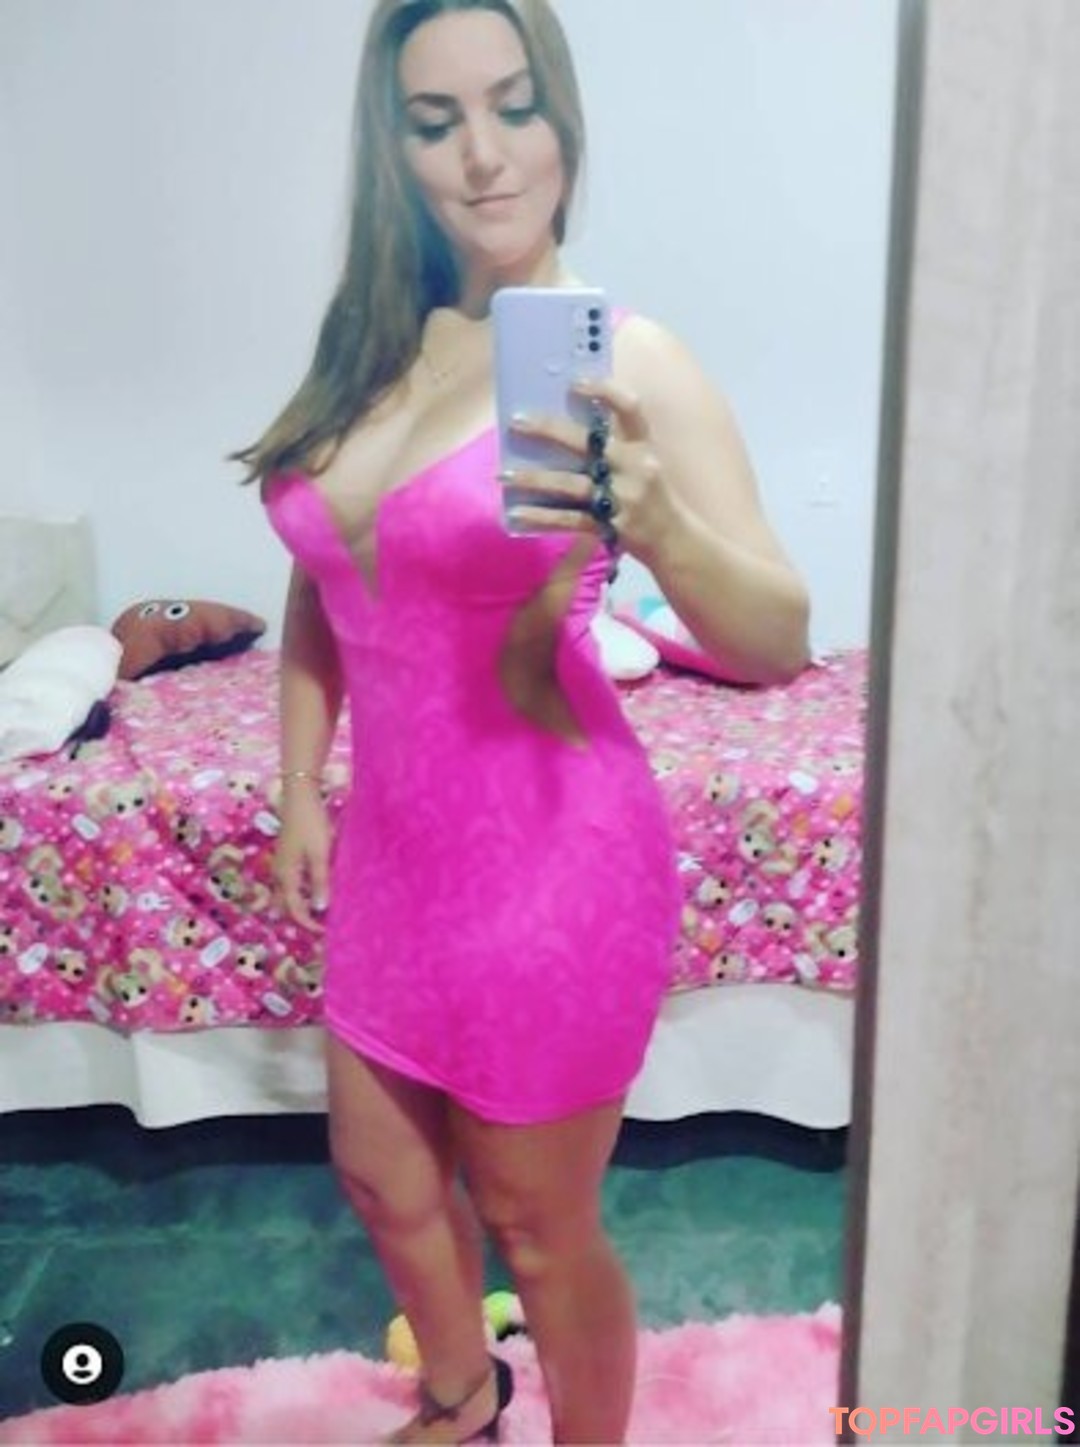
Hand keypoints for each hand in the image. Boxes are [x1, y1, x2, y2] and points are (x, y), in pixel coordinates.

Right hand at [272, 785, 331, 933]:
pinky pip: (290, 882)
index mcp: (286, 876)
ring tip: (319, 911)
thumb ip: (320, 881)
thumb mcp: (320, 854)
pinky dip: (300, 892)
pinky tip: (315, 889)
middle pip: (285, 905)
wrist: (299, 796)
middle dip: (300, 918)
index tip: (326, 931)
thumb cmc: (311, 824)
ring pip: (287, 894)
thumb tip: (320, 907)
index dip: (309, 923)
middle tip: (320, 925)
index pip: (295, 909)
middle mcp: (279, 873)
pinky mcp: (286, 856)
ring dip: (299, 905)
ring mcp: (281, 864)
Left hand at [501, 380, 679, 558]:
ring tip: (505, 475)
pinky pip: (569, 520)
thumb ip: (613, 443)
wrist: (673, 540)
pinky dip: (541, 517)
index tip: (574, 382)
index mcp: (642, 447)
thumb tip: (563, 425)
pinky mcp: (610, 527)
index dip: (605, 391)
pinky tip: (517, 514)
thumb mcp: (642, 462)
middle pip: (588, 444)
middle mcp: (634, 469)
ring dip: (535, 479)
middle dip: (550, 429)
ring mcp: (622, 499)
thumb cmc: (649, 494)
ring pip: (571, 484)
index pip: (630, 409)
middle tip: (517, 420)